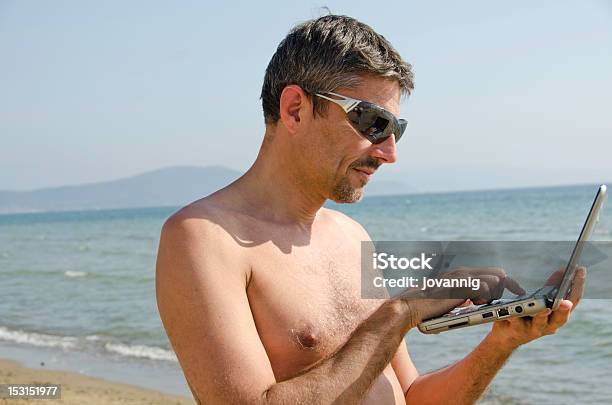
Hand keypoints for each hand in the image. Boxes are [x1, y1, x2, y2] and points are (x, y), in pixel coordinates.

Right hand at [400, 266, 524, 323]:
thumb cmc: (427, 307)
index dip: (506, 282)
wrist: (410, 308)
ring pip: (495, 279)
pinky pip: (487, 287)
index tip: (517, 290)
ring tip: (487, 303)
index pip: (491, 273)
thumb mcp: (449, 299)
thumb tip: (475, 300)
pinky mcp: (461, 286)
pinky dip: (489, 296)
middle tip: (516, 295)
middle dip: (509, 286)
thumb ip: (463, 296)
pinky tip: (479, 303)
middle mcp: (463, 272)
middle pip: (498, 273)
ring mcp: (462, 278)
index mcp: (460, 274)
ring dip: (497, 293)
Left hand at [488, 266, 585, 349]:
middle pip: (561, 317)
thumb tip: (562, 270)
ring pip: (541, 323)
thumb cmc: (528, 315)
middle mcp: (550, 325)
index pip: (573, 300)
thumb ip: (551, 287)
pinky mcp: (518, 330)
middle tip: (566, 302)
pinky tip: (513, 312)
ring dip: (543, 316)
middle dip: (565, 307)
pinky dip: (516, 317)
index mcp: (559, 315)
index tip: (580, 270)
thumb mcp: (541, 299)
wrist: (507, 336)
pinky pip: (517, 323)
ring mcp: (534, 329)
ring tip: (544, 309)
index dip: (578, 286)